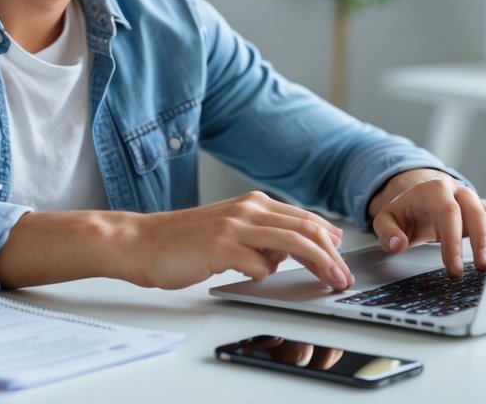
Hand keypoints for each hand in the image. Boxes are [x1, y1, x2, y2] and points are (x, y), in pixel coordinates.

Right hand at [122, 191, 352, 290]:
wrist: (141, 242)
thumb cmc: (184, 241)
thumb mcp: (230, 229)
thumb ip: (261, 235)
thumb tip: (293, 251)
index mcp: (252, 203)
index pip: (304, 218)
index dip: (329, 240)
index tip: (342, 259)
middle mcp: (247, 209)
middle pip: (306, 228)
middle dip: (332, 255)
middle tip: (344, 277)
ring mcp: (233, 227)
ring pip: (292, 243)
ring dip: (317, 264)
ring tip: (331, 281)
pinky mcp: (219, 248)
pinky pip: (258, 265)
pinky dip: (266, 274)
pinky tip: (257, 278)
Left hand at [368, 169, 485, 277]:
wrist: (421, 198)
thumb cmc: (407, 211)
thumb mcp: (387, 218)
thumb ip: (388, 232)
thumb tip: (397, 245)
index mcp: (434, 190)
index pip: (447, 213)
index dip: (452, 241)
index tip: (453, 268)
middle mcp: (458, 192)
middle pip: (475, 213)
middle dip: (480, 241)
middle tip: (481, 267)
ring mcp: (474, 201)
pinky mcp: (484, 212)